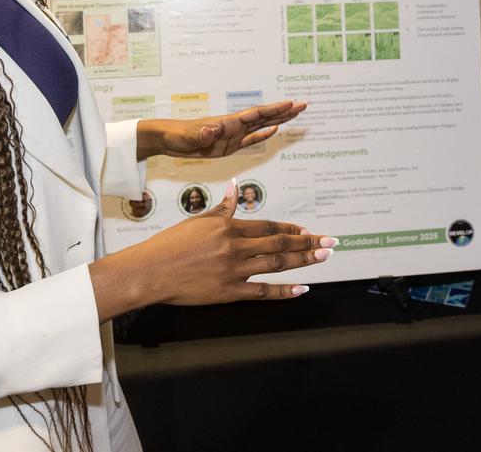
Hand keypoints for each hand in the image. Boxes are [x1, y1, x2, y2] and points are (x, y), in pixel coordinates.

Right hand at [89, 182, 334, 319]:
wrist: (150, 271)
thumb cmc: (170, 245)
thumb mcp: (197, 220)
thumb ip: (222, 209)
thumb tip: (235, 188)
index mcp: (228, 228)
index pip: (268, 227)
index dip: (290, 230)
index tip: (307, 231)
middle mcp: (235, 247)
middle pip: (279, 245)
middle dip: (307, 243)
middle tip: (330, 243)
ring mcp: (234, 271)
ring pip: (276, 265)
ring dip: (303, 261)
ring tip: (323, 257)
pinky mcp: (229, 292)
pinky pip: (263, 292)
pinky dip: (284, 291)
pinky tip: (302, 288)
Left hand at [137, 99, 307, 159]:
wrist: (168, 140)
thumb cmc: (178, 135)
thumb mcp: (190, 136)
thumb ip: (203, 133)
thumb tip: (213, 130)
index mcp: (229, 122)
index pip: (257, 114)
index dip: (275, 109)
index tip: (292, 104)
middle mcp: (235, 126)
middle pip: (265, 116)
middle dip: (284, 111)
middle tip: (303, 104)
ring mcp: (233, 135)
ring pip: (262, 125)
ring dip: (279, 119)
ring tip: (296, 113)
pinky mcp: (228, 145)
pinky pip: (251, 140)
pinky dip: (264, 135)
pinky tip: (275, 130)